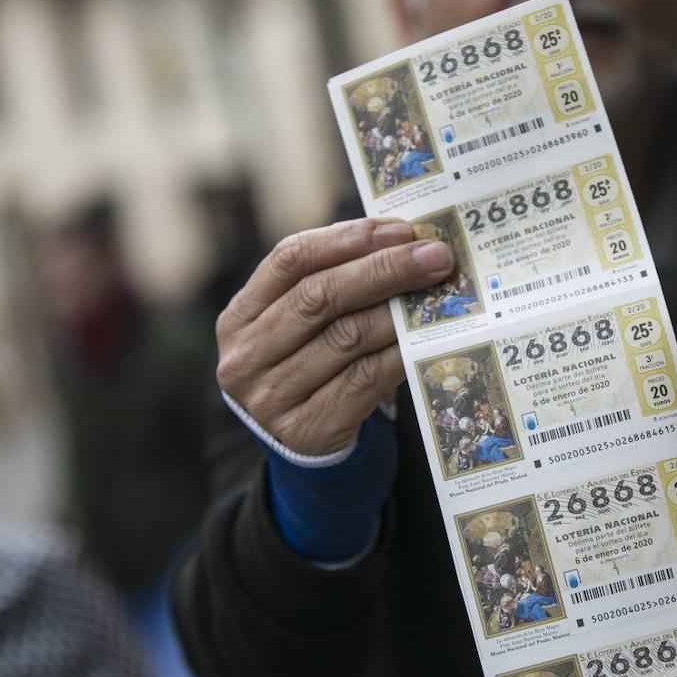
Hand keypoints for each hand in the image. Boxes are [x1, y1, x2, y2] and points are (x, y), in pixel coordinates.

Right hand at [216, 218, 453, 454]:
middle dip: (385, 270)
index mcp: (239, 316)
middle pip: (320, 296)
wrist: (302, 445)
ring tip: (438, 294)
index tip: (401, 230)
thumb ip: (334, 283)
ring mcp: (272, 398)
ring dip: (399, 311)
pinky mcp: (307, 430)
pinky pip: (366, 379)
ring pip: (347, 337)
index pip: (290, 259)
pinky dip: (400, 353)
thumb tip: (407, 242)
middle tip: (436, 257)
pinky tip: (425, 338)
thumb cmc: (311, 365)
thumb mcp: (300, 326)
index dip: (348, 239)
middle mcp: (246, 357)